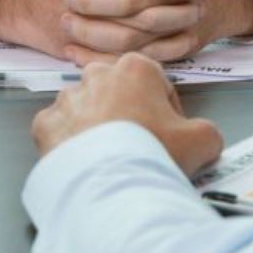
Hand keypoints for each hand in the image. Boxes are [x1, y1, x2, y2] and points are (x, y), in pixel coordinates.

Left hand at [31, 52, 223, 175]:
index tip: (170, 134)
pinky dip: (71, 144)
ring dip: (98, 128)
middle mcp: (97, 75)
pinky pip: (60, 130)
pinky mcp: (45, 124)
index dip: (168, 113)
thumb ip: (207, 130)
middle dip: (129, 115)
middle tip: (141, 148)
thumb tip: (203, 137)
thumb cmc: (153, 154)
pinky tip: (87, 162)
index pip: (157, 85)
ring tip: (113, 159)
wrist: (109, 184)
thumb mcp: (203, 139)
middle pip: (119, 94)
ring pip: (87, 110)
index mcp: (135, 68)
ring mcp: (67, 98)